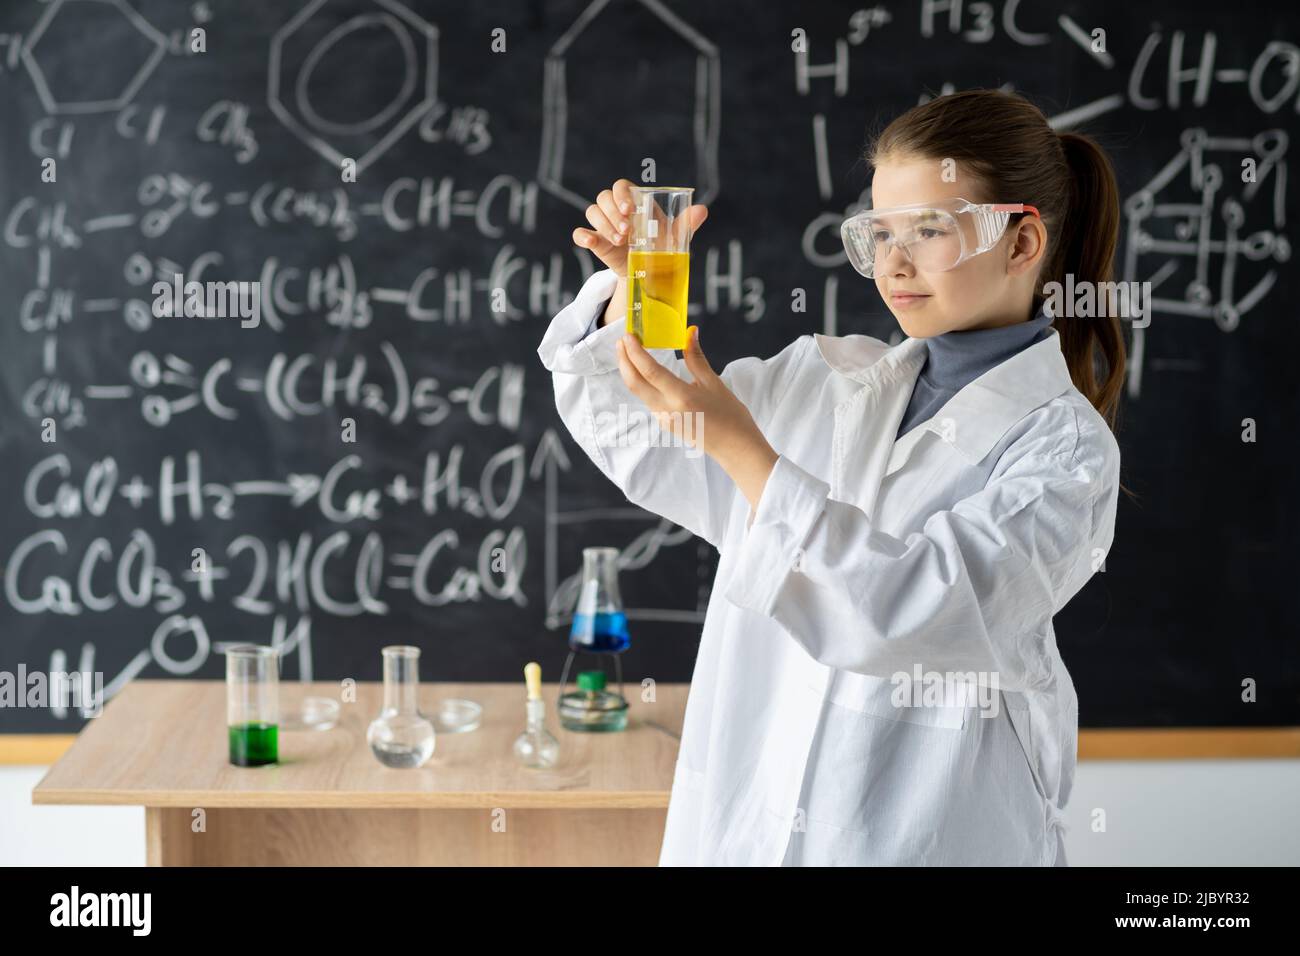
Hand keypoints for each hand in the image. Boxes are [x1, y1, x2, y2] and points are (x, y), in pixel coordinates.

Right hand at [572, 178, 708, 276]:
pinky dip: (582, 235)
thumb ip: (686, 223)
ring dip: (603, 225)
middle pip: (604, 197)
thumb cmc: (661, 247)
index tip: (630, 210)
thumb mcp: (675, 236)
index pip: (621, 186)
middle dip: (613, 212)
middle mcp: (615, 210)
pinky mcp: (595, 242)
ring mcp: (603, 225)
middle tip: (627, 231)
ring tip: (620, 241)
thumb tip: (702, 210)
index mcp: (634, 202)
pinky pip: (579, 233)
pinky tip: (590, 241)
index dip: (622, 195)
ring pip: (592, 211)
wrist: (649, 274)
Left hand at [616, 325, 778, 507]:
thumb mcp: (715, 384)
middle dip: (624, 360)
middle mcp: (667, 410)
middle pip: (635, 383)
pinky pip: (648, 400)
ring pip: (639, 392)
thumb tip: (690, 332)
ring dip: (630, 371)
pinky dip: (641, 383)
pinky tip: (644, 371)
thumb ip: (696, 358)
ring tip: (629, 352)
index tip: (628, 335)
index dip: (635, 352)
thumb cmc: (731, 416)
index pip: (650, 371)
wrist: (735, 449)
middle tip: (622, 340)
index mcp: (681, 397)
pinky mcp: (665, 423)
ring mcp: (663, 419)